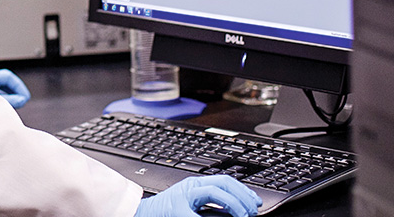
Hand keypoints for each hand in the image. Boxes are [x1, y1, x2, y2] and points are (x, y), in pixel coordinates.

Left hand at [0, 69, 29, 108]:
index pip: (7, 76)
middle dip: (15, 91)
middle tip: (22, 101)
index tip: (25, 97)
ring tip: (15, 106)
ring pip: (0, 89)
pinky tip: (5, 109)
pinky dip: (2, 100)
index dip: (18, 86)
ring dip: (9, 96)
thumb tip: (22, 99)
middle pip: (4, 81)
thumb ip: (10, 101)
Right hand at [134, 175, 261, 216]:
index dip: (243, 189)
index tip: (255, 202)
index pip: (224, 180)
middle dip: (242, 196)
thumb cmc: (162, 214)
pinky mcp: (179, 208)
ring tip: (244, 215)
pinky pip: (203, 206)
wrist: (138, 215)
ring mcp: (184, 196)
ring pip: (216, 191)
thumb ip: (209, 206)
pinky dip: (218, 211)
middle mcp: (190, 187)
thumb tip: (233, 211)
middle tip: (253, 210)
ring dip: (234, 203)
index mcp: (193, 185)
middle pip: (223, 182)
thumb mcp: (189, 206)